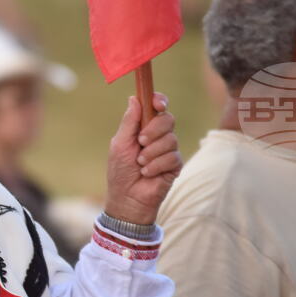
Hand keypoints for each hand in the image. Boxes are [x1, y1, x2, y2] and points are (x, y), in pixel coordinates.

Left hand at [104, 93, 182, 224]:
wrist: (128, 198)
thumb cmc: (120, 171)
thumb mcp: (120, 144)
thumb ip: (129, 122)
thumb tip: (133, 98)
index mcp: (143, 127)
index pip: (156, 107)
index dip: (159, 101)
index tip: (157, 104)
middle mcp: (157, 136)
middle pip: (168, 119)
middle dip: (154, 130)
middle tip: (141, 141)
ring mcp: (168, 150)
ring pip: (171, 139)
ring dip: (152, 152)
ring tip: (140, 164)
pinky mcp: (175, 165)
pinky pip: (173, 157)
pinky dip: (156, 165)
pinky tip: (147, 174)